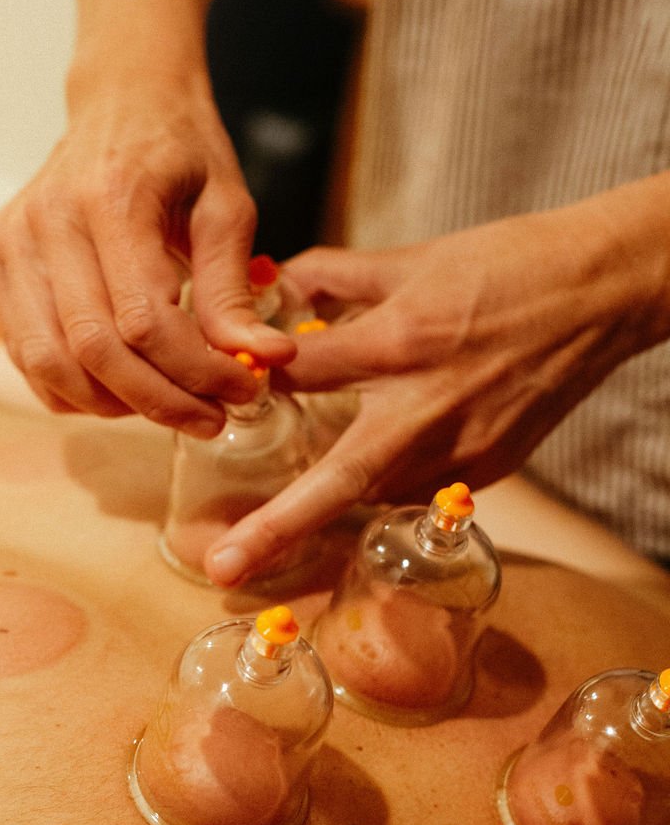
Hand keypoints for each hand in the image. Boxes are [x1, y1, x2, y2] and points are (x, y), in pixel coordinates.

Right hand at [0, 76, 293, 437]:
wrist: (120, 102)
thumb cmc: (179, 151)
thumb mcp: (226, 207)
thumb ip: (233, 288)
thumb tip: (262, 359)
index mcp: (112, 197)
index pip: (145, 321)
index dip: (196, 372)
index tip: (243, 389)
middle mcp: (48, 220)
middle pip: (96, 352)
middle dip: (160, 400)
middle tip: (210, 418)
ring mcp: (11, 242)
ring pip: (51, 365)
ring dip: (115, 404)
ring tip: (168, 404)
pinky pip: (26, 356)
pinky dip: (74, 390)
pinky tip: (122, 388)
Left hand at [204, 184, 669, 584]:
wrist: (602, 293)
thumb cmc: (508, 264)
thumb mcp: (413, 257)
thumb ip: (336, 275)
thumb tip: (277, 283)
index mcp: (403, 340)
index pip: (303, 372)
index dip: (256, 376)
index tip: (224, 389)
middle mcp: (428, 406)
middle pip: (338, 476)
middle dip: (277, 528)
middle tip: (222, 568)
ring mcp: (463, 447)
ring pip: (373, 490)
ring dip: (327, 500)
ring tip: (274, 524)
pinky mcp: (487, 467)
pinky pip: (414, 487)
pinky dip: (384, 480)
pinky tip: (375, 463)